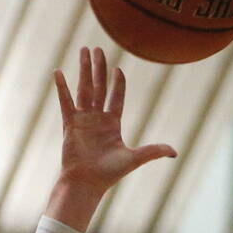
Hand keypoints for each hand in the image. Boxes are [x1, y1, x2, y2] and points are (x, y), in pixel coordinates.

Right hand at [53, 47, 175, 196]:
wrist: (87, 183)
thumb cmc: (109, 173)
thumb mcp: (134, 158)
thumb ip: (153, 151)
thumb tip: (174, 152)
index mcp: (112, 124)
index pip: (116, 97)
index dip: (118, 83)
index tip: (117, 69)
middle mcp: (97, 118)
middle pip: (99, 87)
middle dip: (99, 68)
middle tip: (97, 49)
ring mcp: (83, 119)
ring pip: (84, 88)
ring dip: (84, 69)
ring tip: (83, 50)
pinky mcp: (70, 123)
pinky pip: (65, 101)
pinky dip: (62, 87)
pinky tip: (58, 72)